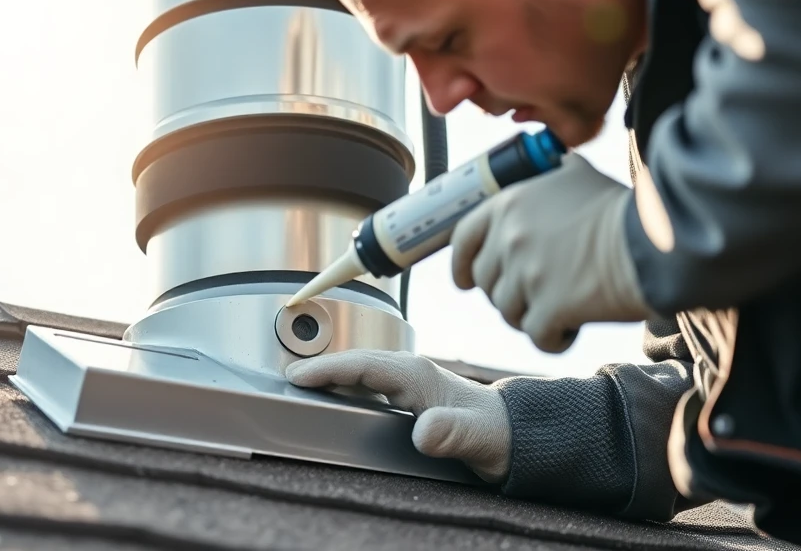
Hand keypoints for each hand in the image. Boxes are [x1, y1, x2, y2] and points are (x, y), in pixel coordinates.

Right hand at [286, 349, 510, 482]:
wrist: (516, 431)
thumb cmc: (498, 434)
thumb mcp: (478, 438)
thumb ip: (451, 433)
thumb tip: (424, 432)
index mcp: (419, 376)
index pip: (364, 365)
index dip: (329, 369)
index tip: (298, 375)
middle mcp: (410, 371)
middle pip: (355, 362)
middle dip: (320, 365)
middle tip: (285, 375)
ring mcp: (408, 379)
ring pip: (359, 368)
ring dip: (330, 372)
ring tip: (298, 381)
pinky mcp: (407, 390)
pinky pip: (367, 380)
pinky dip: (345, 382)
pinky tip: (331, 393)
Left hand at [450, 152, 654, 352]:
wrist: (654, 240)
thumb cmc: (621, 208)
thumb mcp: (577, 175)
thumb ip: (550, 176)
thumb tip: (551, 164)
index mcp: (509, 205)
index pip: (463, 239)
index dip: (461, 264)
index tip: (465, 281)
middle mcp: (511, 238)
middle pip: (487, 282)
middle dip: (509, 293)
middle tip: (539, 293)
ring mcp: (527, 274)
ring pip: (509, 312)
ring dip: (533, 315)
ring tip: (563, 306)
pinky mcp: (549, 307)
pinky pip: (537, 335)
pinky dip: (554, 337)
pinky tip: (573, 327)